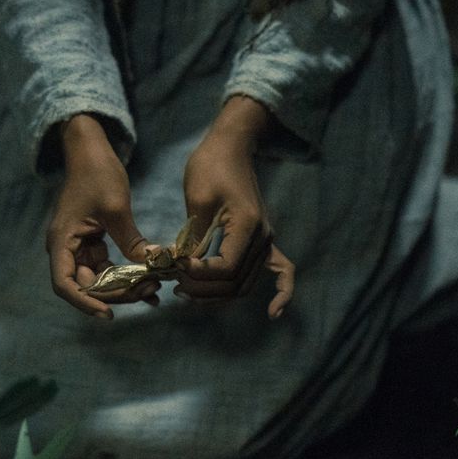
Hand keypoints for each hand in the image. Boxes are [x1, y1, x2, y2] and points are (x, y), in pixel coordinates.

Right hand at [46, 114, 158, 317]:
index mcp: (62, 241)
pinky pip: (108, 266)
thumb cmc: (97, 173)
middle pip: (86, 285)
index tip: (108, 313)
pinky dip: (126, 274)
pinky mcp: (92, 242)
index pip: (65, 284)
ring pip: (100, 278)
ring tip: (154, 288)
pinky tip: (149, 280)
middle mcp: (66, 248)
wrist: (91, 150)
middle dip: (116, 294)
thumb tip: (153, 266)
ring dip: (125, 286)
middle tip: (148, 293)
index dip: (84, 302)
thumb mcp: (117, 208)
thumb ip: (131, 241)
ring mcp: (79, 246)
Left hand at [177, 96, 295, 317]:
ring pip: (245, 284)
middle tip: (176, 285)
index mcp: (248, 225)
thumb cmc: (211, 166)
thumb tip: (182, 269)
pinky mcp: (264, 239)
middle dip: (204, 290)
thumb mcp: (197, 201)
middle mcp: (263, 237)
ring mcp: (266, 239)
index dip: (198, 275)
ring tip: (189, 293)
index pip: (225, 268)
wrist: (230, 146)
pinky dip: (282, 292)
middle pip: (236, 283)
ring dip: (219, 295)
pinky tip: (274, 312)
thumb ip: (194, 238)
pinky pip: (281, 270)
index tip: (175, 266)